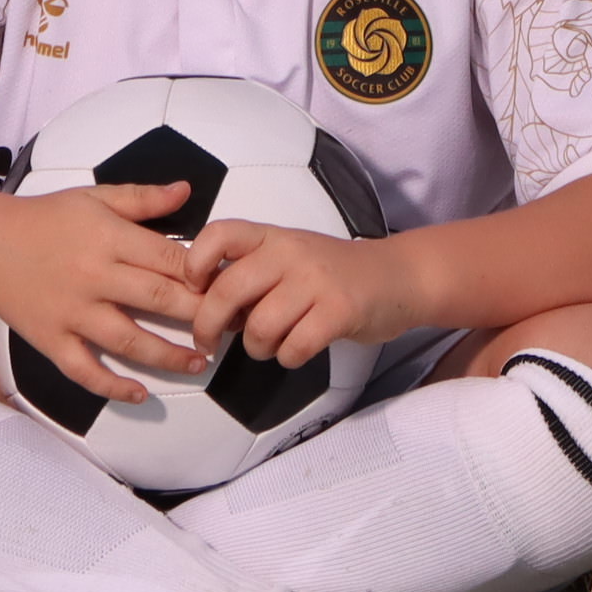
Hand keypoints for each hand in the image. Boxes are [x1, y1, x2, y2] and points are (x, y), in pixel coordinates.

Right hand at [0, 181, 206, 401]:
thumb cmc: (46, 218)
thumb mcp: (94, 197)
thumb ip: (142, 199)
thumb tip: (187, 190)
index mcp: (108, 238)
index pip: (168, 259)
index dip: (203, 275)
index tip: (229, 286)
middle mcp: (93, 277)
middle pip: (157, 301)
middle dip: (198, 317)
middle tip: (227, 329)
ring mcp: (72, 313)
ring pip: (128, 342)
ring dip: (168, 357)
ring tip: (200, 364)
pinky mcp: (51, 340)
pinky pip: (84, 370)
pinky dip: (112, 387)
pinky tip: (141, 393)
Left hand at [188, 218, 416, 369]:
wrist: (397, 276)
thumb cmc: (334, 272)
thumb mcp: (289, 258)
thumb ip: (251, 274)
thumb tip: (206, 308)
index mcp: (272, 236)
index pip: (220, 234)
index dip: (195, 262)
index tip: (194, 289)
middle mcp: (291, 253)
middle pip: (228, 289)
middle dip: (207, 326)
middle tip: (207, 343)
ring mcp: (316, 281)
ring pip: (259, 327)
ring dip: (256, 348)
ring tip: (270, 345)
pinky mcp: (339, 312)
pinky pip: (294, 348)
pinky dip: (288, 358)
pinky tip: (297, 350)